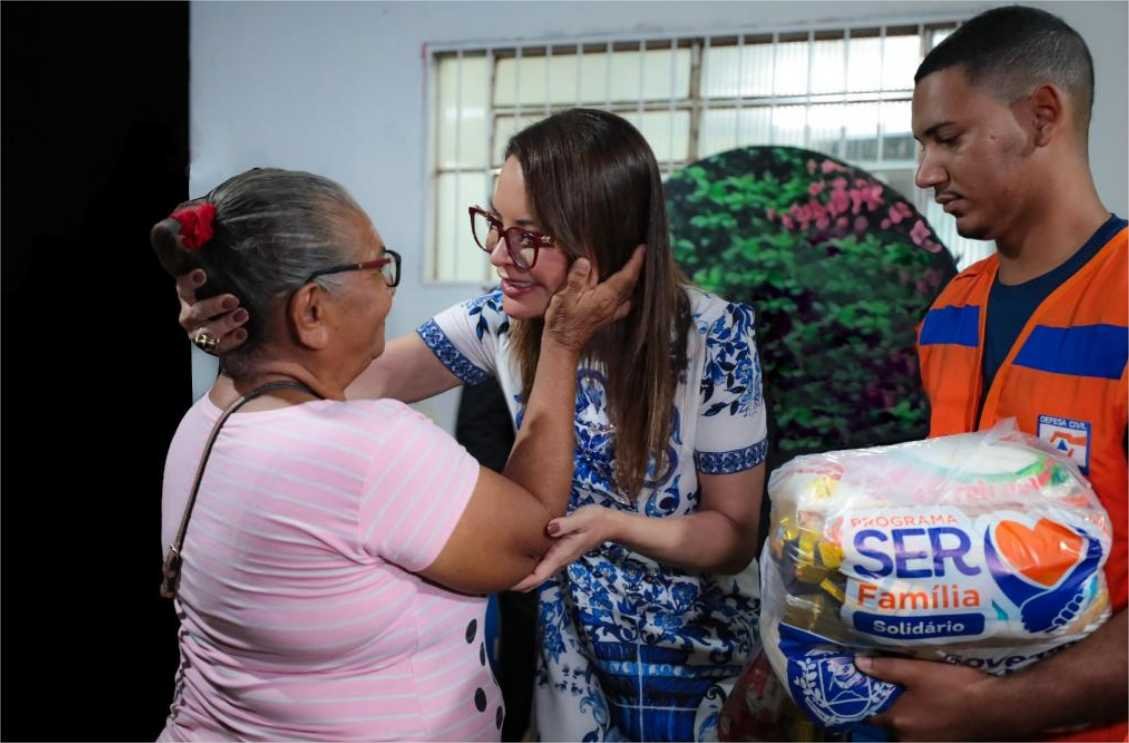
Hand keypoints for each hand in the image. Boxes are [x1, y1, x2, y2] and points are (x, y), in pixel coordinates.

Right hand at [176, 269, 248, 353]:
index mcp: (190, 295)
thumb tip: (218, 235)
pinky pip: (218, 348)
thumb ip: (222, 264)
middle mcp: (190, 315)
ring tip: (243, 314)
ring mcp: (199, 333)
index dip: (190, 281)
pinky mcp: (212, 348)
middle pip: (196, 312)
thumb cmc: (227, 295)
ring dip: (224, 324)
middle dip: (213, 305)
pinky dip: (231, 341)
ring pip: (206, 333)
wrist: (235, 325)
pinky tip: (243, 333)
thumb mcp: (225, 279)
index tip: (202, 274)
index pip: (184, 286)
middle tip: (233, 299)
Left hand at [511, 505, 618, 591]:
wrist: (609, 524)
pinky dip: (529, 567)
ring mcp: (559, 557)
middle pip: (535, 579)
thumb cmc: (594, 520)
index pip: (538, 576)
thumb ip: (565, 524)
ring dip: (522, 576)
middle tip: (494, 581)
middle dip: (517, 583)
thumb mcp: (581, 519)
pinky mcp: (559, 551)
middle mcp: (558, 560)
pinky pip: (541, 564)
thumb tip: (550, 528)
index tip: (503, 584)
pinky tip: (518, 559)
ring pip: (538, 573)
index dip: (521, 582)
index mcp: (560, 555)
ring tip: (501, 572)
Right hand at [543, 245, 643, 351]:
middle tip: (641, 252)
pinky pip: (625, 303)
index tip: (642, 248)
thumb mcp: (563, 298)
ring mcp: (611, 312)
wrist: (562, 345)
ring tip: (635, 267)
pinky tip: (627, 291)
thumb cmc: (561, 323)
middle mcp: (612, 305)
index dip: (635, 262)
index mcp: (604, 298)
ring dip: (634, 280)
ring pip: (629, 293)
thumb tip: (585, 261)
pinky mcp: (607, 317)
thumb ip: (575, 279)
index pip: (625, 277)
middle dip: (637, 268)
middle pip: (631, 284)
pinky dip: (629, 293)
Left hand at [858, 655, 1004, 740]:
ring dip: (907, 717)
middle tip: (892, 689)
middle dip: (889, 709)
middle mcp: (908, 740)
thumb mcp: (918, 671)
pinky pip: (924, 734)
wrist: (997, 708)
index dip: (869, 700)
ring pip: (907, 732)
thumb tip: (859, 662)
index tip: (869, 687)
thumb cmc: (955, 687)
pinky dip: (923, 723)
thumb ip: (886, 668)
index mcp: (897, 722)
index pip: (870, 715)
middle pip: (889, 726)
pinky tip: (932, 707)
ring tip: (913, 696)